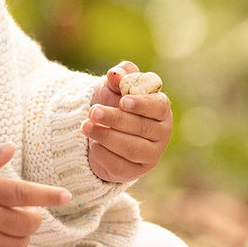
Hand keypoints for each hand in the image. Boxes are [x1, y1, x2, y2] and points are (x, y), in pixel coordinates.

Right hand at [0, 144, 71, 246]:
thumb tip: (10, 148)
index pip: (26, 194)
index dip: (48, 195)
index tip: (66, 195)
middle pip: (27, 224)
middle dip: (34, 218)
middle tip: (30, 211)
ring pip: (18, 244)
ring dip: (23, 235)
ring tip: (16, 225)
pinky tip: (0, 240)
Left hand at [82, 60, 172, 183]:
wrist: (100, 129)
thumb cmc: (113, 103)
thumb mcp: (114, 86)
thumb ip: (120, 75)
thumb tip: (115, 74)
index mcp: (161, 109)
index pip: (158, 106)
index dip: (142, 104)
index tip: (122, 101)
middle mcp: (161, 133)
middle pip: (142, 128)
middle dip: (115, 119)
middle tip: (93, 111)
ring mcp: (150, 155)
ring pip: (131, 149)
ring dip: (106, 137)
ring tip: (85, 126)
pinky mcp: (135, 172)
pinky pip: (120, 166)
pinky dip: (104, 155)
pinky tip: (93, 145)